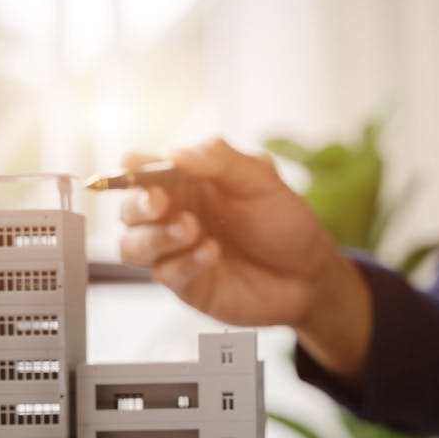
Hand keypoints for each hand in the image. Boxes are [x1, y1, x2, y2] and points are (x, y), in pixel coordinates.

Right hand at [118, 138, 372, 381]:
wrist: (309, 273)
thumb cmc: (283, 222)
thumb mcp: (260, 179)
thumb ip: (220, 159)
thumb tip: (173, 153)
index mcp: (187, 184)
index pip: (143, 171)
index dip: (133, 168)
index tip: (135, 166)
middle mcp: (175, 216)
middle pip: (129, 210)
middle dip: (138, 205)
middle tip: (161, 203)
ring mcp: (177, 252)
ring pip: (132, 246)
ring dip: (155, 237)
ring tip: (191, 228)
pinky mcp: (187, 284)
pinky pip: (165, 274)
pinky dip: (184, 262)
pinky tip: (212, 253)